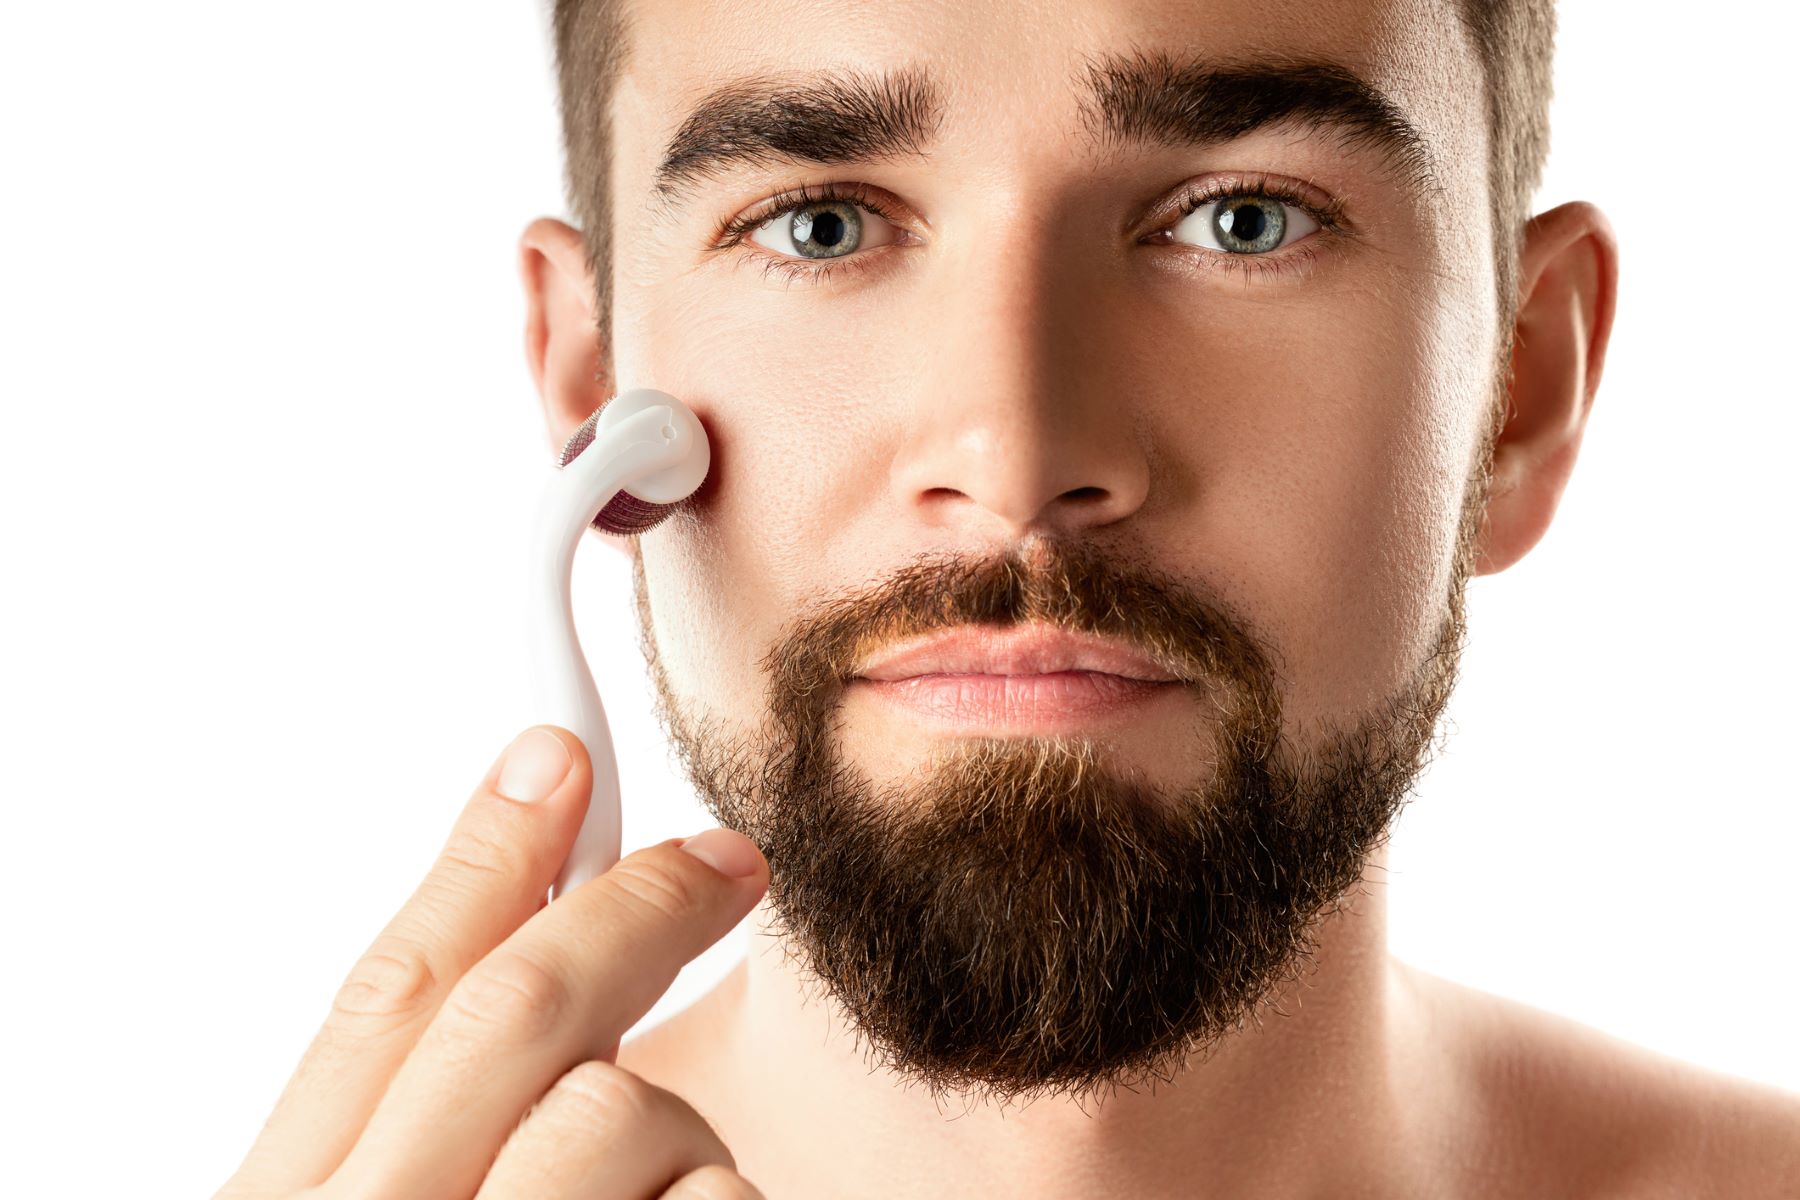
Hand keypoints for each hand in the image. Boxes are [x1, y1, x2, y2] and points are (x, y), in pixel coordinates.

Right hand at [214, 725, 769, 1198]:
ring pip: (623, 1106)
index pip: (391, 991)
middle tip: (726, 863)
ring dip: (676, 1138)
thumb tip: (541, 936)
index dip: (484, 857)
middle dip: (638, 910)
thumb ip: (422, 1114)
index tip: (558, 758)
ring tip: (654, 1196)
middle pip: (517, 1006)